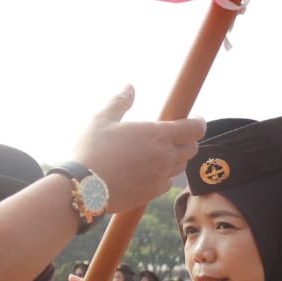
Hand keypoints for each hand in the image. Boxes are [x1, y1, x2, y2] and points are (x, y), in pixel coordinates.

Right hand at [67, 87, 205, 214]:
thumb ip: (120, 101)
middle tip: (176, 135)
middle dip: (188, 140)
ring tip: (160, 152)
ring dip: (176, 157)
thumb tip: (129, 87)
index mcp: (158, 134)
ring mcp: (160, 177)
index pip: (195, 128)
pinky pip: (167, 183)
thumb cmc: (92, 150)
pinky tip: (149, 171)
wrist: (83, 188)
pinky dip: (164, 175)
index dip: (199, 122)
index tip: (194, 118)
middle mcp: (165, 156)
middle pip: (192, 148)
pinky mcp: (151, 193)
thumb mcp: (102, 119)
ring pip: (180, 166)